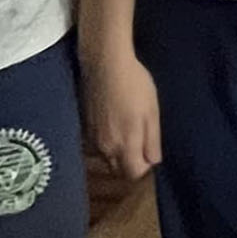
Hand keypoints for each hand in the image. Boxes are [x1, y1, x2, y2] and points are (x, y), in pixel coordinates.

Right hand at [86, 52, 162, 178]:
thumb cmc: (134, 85)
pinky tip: (112, 122)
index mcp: (124, 145)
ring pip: (105, 157)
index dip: (144, 167)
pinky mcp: (83, 126)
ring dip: (116, 152)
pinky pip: (95, 144)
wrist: (104, 63)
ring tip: (126, 130)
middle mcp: (104, 147)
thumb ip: (152, 141)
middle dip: (130, 163)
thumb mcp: (152, 113)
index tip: (149, 153)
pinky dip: (105, 141)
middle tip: (140, 143)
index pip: (133, 174)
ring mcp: (91, 137)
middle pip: (117, 169)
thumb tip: (153, 162)